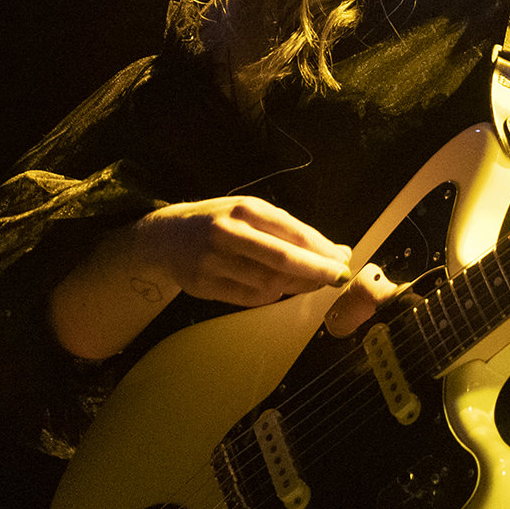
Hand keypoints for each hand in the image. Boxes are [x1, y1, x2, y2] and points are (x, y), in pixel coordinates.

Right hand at [134, 195, 352, 307]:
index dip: (321, 250)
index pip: (292, 232)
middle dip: (316, 271)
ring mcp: (213, 261)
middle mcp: (228, 233)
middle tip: (338, 277)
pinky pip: (249, 298)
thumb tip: (336, 252)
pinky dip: (270, 295)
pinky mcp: (204, 286)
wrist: (166, 236)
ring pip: (268, 283)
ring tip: (305, 281)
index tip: (344, 261)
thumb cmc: (220, 222)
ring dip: (294, 285)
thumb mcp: (250, 213)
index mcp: (244, 210)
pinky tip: (276, 287)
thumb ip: (290, 231)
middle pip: (282, 259)